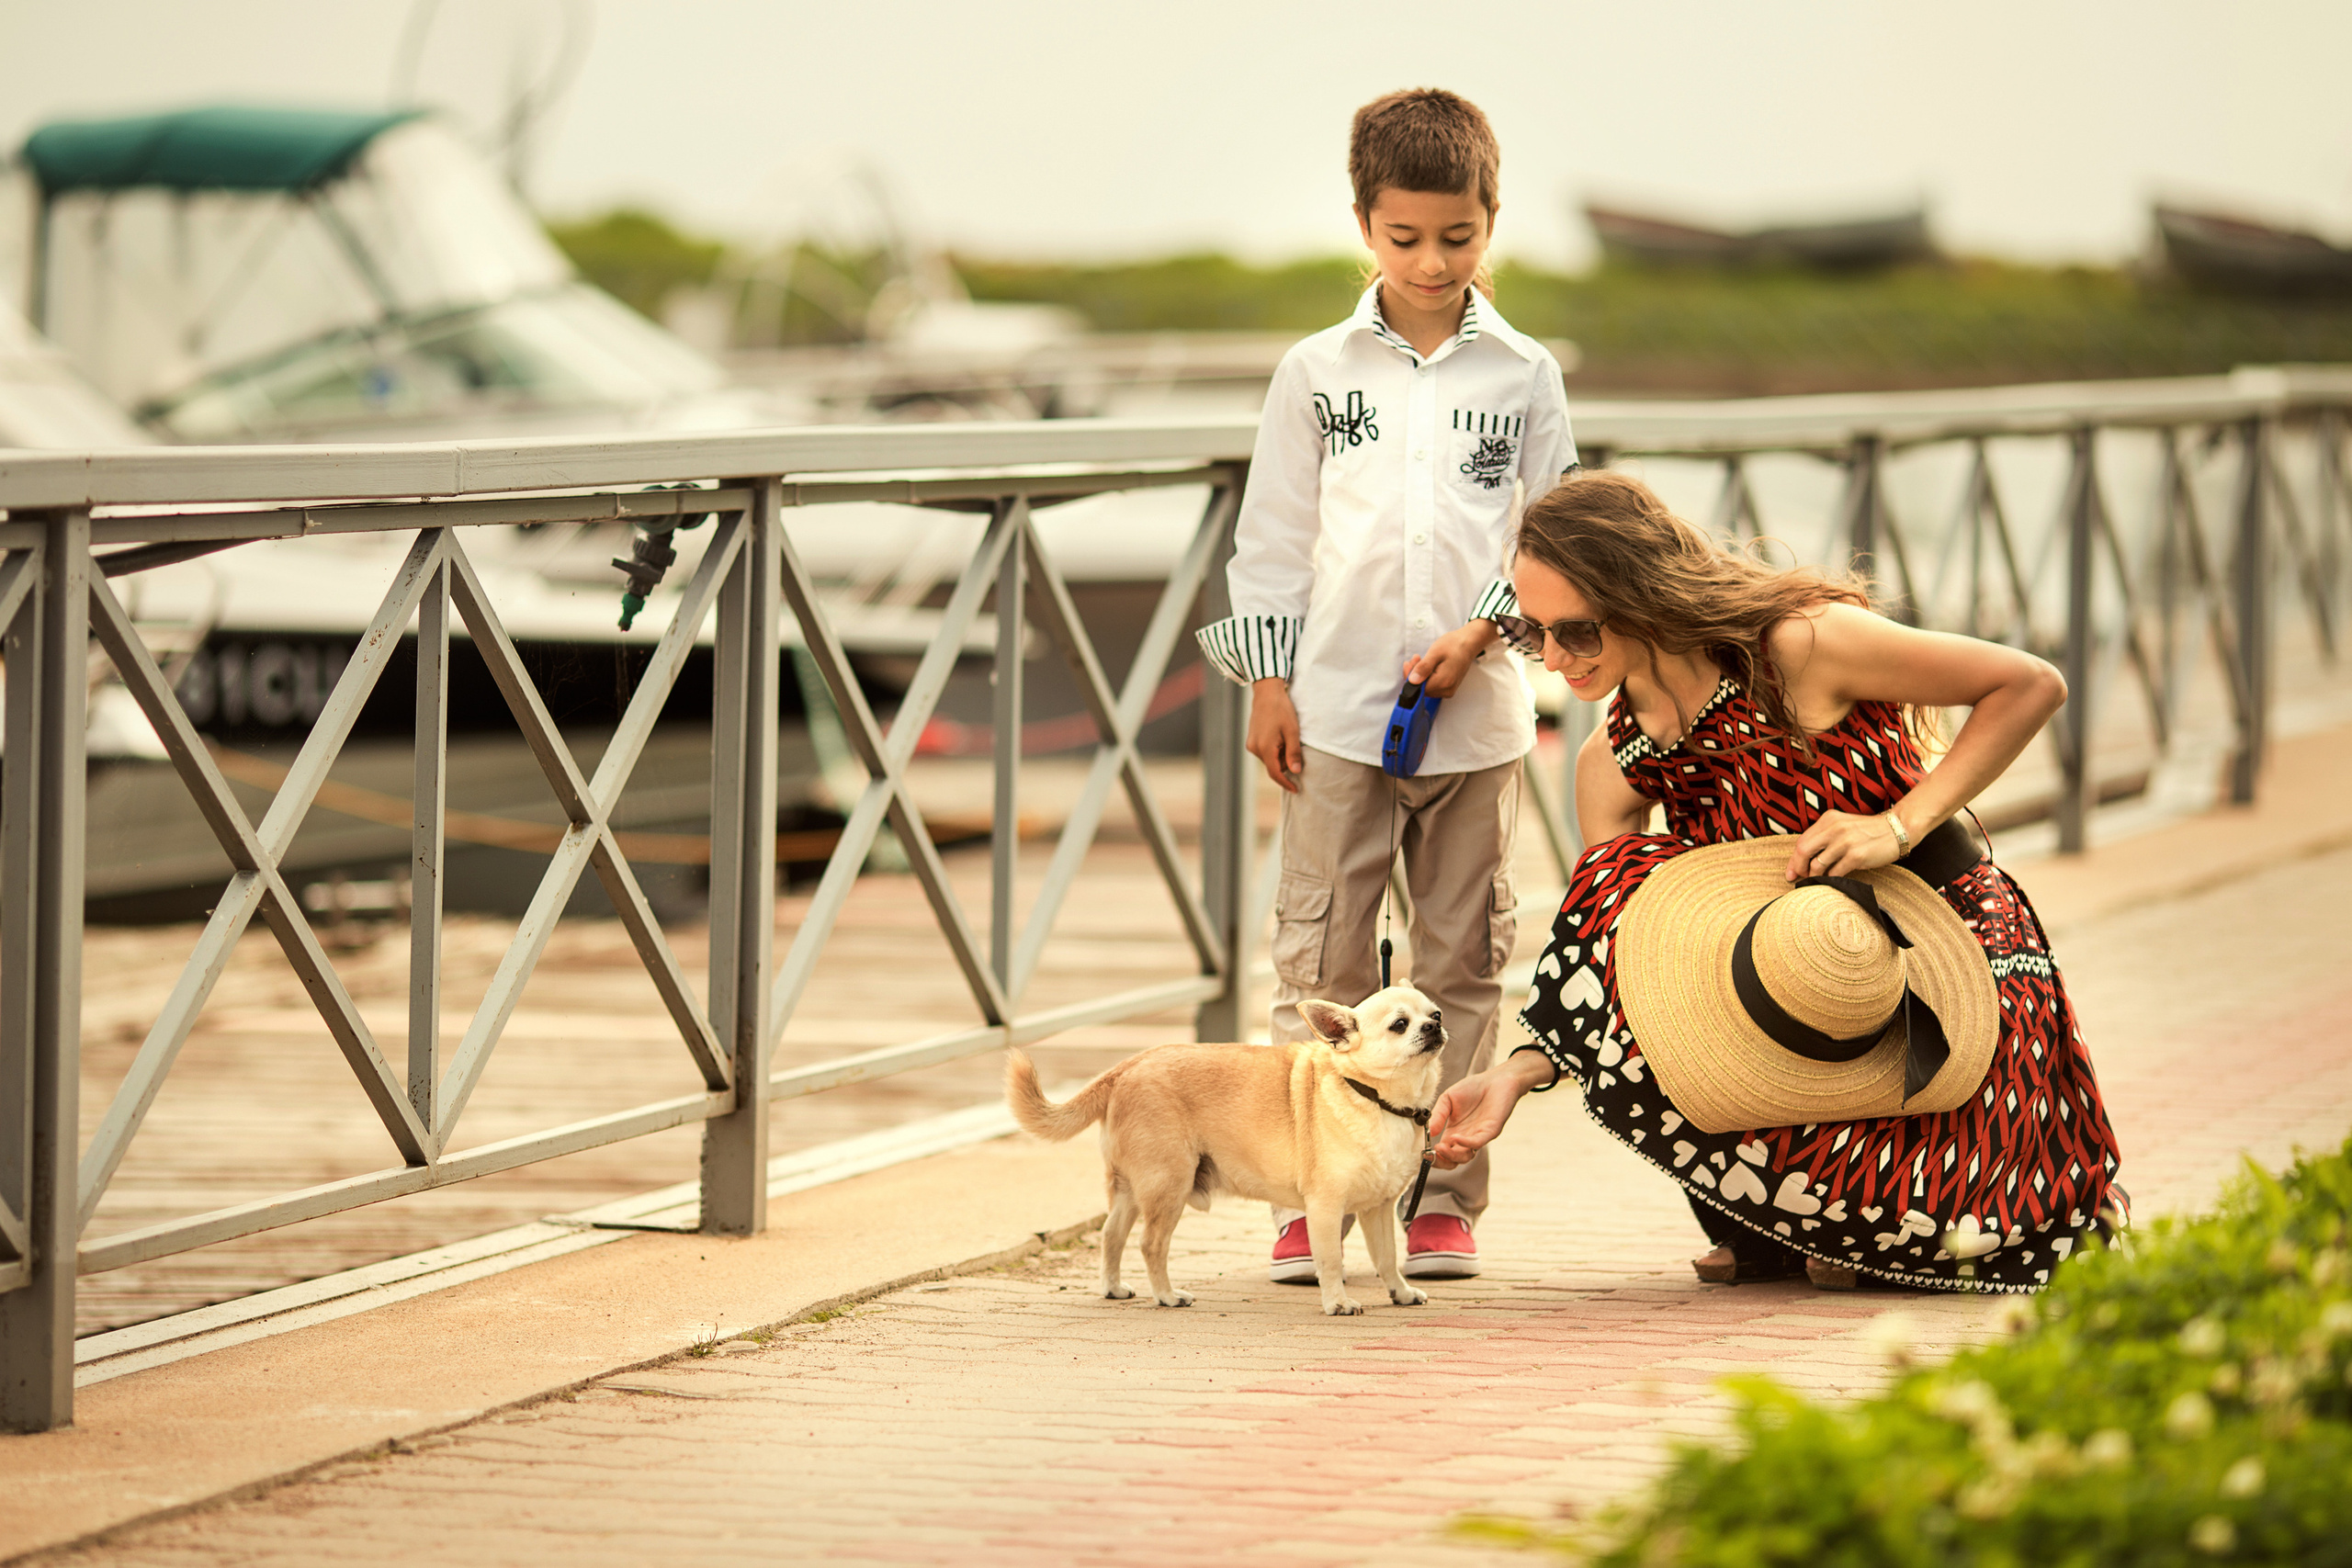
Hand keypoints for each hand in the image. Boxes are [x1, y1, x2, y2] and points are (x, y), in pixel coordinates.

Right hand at [1246, 678, 1302, 792]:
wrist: (1267, 694)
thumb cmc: (1282, 710)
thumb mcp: (1292, 731)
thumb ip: (1293, 753)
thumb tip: (1296, 771)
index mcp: (1265, 748)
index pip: (1275, 773)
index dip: (1286, 783)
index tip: (1296, 790)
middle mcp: (1254, 748)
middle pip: (1273, 766)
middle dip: (1286, 762)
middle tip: (1294, 744)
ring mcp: (1251, 744)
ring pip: (1270, 759)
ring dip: (1280, 755)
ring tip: (1287, 736)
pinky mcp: (1251, 740)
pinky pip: (1265, 752)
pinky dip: (1275, 749)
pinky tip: (1280, 735)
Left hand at [1404, 621, 1497, 699]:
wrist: (1469, 643)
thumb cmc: (1454, 645)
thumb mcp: (1435, 652)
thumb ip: (1423, 668)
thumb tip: (1412, 681)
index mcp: (1444, 682)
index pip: (1418, 688)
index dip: (1410, 677)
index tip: (1409, 663)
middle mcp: (1447, 690)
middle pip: (1422, 689)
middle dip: (1414, 674)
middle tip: (1415, 658)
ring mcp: (1449, 690)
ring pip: (1426, 687)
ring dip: (1420, 674)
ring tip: (1420, 659)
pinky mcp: (1449, 687)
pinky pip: (1433, 685)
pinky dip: (1427, 676)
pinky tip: (1427, 665)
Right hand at [1425, 1054, 1548, 1168]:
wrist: (1496, 1079)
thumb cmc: (1473, 1089)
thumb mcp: (1448, 1099)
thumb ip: (1438, 1115)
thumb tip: (1429, 1132)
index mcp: (1454, 1133)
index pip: (1442, 1153)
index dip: (1433, 1156)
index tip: (1422, 1152)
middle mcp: (1466, 1139)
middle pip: (1453, 1161)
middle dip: (1441, 1161)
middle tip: (1430, 1155)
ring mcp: (1478, 1136)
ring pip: (1465, 1157)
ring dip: (1451, 1156)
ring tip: (1440, 1147)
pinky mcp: (1490, 1131)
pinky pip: (1477, 1143)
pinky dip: (1465, 1143)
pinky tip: (1454, 1137)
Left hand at [1785, 809, 1908, 880]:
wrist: (1897, 829)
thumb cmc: (1867, 831)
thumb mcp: (1842, 826)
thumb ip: (1824, 837)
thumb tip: (1802, 860)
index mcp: (1828, 819)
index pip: (1801, 841)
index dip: (1793, 860)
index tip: (1791, 872)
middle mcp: (1834, 828)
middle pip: (1803, 851)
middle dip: (1798, 868)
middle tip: (1800, 878)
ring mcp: (1845, 842)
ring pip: (1817, 864)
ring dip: (1815, 876)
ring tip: (1819, 879)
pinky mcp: (1856, 856)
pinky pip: (1835, 873)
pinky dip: (1831, 879)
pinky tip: (1834, 879)